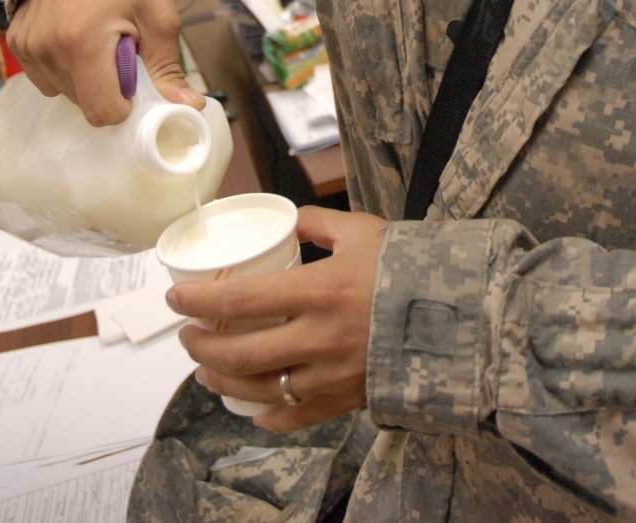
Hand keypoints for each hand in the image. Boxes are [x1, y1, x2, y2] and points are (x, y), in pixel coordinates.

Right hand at [6, 0, 201, 124]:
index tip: (134, 79)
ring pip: (63, 90)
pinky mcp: (16, 40)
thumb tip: (190, 105)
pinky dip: (63, 65)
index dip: (125, 104)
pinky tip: (76, 35)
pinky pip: (43, 75)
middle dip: (107, 86)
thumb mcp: (157, 14)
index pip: (102, 112)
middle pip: (83, 102)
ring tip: (98, 38)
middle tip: (119, 48)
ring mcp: (26, 45)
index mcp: (82, 43)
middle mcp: (46, 48)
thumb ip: (168, 66)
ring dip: (85, 77)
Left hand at [168, 207, 387, 430]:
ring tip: (207, 371)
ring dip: (223, 381)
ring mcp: (331, 374)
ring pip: (259, 388)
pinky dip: (268, 415)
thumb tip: (289, 219)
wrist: (458, 312)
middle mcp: (318, 337)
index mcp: (318, 289)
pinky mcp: (346, 399)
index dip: (198, 302)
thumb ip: (319, 223)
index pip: (238, 301)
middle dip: (201, 346)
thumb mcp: (361, 230)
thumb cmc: (408, 267)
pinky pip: (296, 416)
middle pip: (238, 353)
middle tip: (187, 335)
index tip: (177, 299)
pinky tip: (253, 406)